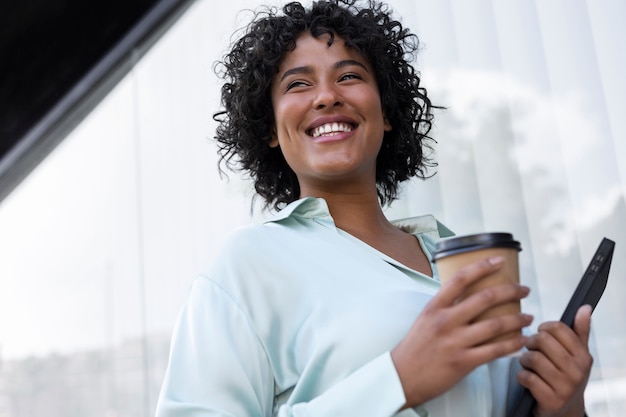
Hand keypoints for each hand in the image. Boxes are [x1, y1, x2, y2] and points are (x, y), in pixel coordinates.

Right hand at [391, 257, 531, 407]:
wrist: (402, 376)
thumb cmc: (415, 348)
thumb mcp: (425, 319)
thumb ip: (445, 307)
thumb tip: (468, 296)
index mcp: (435, 307)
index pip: (461, 279)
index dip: (482, 267)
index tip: (499, 261)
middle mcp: (446, 321)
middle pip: (485, 299)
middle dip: (510, 291)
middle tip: (523, 289)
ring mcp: (455, 342)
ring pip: (495, 325)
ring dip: (517, 319)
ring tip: (528, 316)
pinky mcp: (464, 361)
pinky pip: (495, 350)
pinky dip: (512, 344)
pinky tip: (521, 340)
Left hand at [516, 305, 592, 416]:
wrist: (565, 411)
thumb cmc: (566, 377)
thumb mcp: (576, 355)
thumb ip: (579, 331)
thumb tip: (585, 308)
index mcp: (583, 356)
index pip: (558, 328)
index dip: (543, 328)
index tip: (541, 334)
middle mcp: (577, 371)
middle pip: (543, 340)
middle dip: (530, 342)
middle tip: (530, 348)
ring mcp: (565, 387)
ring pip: (533, 358)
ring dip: (524, 360)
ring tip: (528, 363)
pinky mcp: (551, 400)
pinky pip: (527, 377)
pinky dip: (521, 376)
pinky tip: (526, 378)